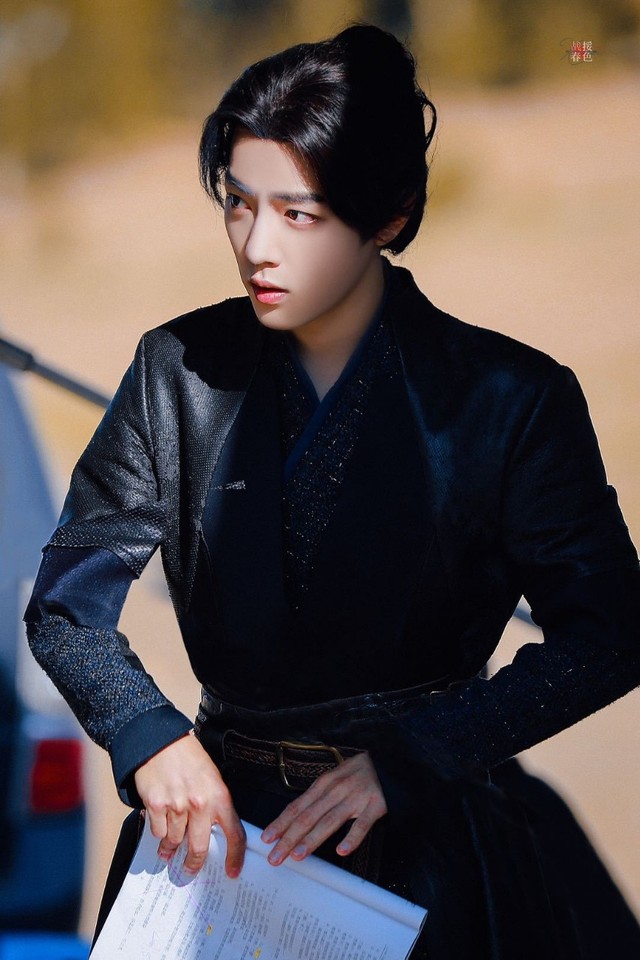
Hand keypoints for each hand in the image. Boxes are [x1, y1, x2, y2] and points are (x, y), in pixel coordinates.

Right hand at [134, 733, 244, 876]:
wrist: (161, 742)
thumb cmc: (189, 758)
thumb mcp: (212, 778)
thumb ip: (215, 804)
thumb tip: (214, 832)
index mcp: (220, 797)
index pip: (234, 834)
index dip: (235, 857)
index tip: (232, 872)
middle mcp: (200, 804)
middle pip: (200, 848)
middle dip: (194, 864)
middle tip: (190, 869)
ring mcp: (177, 806)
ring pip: (176, 842)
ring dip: (171, 848)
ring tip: (168, 850)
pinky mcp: (156, 805)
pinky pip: (159, 832)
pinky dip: (159, 833)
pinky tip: (160, 827)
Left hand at [260, 752, 386, 864]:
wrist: (388, 759)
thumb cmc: (357, 772)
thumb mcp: (334, 779)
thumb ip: (317, 798)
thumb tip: (293, 820)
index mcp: (323, 783)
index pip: (297, 806)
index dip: (281, 823)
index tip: (266, 838)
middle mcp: (336, 790)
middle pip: (308, 816)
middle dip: (289, 837)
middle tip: (275, 856)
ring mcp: (356, 797)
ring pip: (330, 821)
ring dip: (312, 839)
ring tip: (297, 855)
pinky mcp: (375, 805)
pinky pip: (362, 824)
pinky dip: (352, 838)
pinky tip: (341, 851)